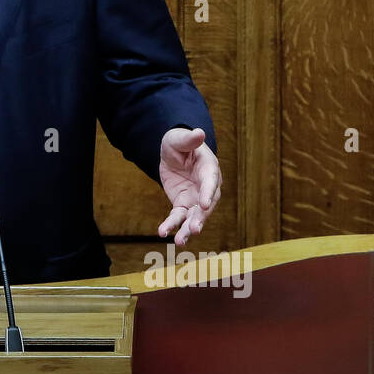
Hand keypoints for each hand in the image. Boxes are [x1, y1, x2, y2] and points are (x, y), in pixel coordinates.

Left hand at [156, 127, 221, 246]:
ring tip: (180, 241)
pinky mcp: (182, 205)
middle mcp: (206, 188)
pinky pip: (178, 217)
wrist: (172, 152)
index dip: (208, 193)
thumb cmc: (180, 143)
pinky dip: (171, 225)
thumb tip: (199, 133)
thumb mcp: (180, 139)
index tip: (204, 204)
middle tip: (194, 229)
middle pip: (205, 206)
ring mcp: (195, 198)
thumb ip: (190, 140)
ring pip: (193, 217)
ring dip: (187, 230)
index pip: (211, 182)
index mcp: (209, 169)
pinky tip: (162, 232)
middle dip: (200, 218)